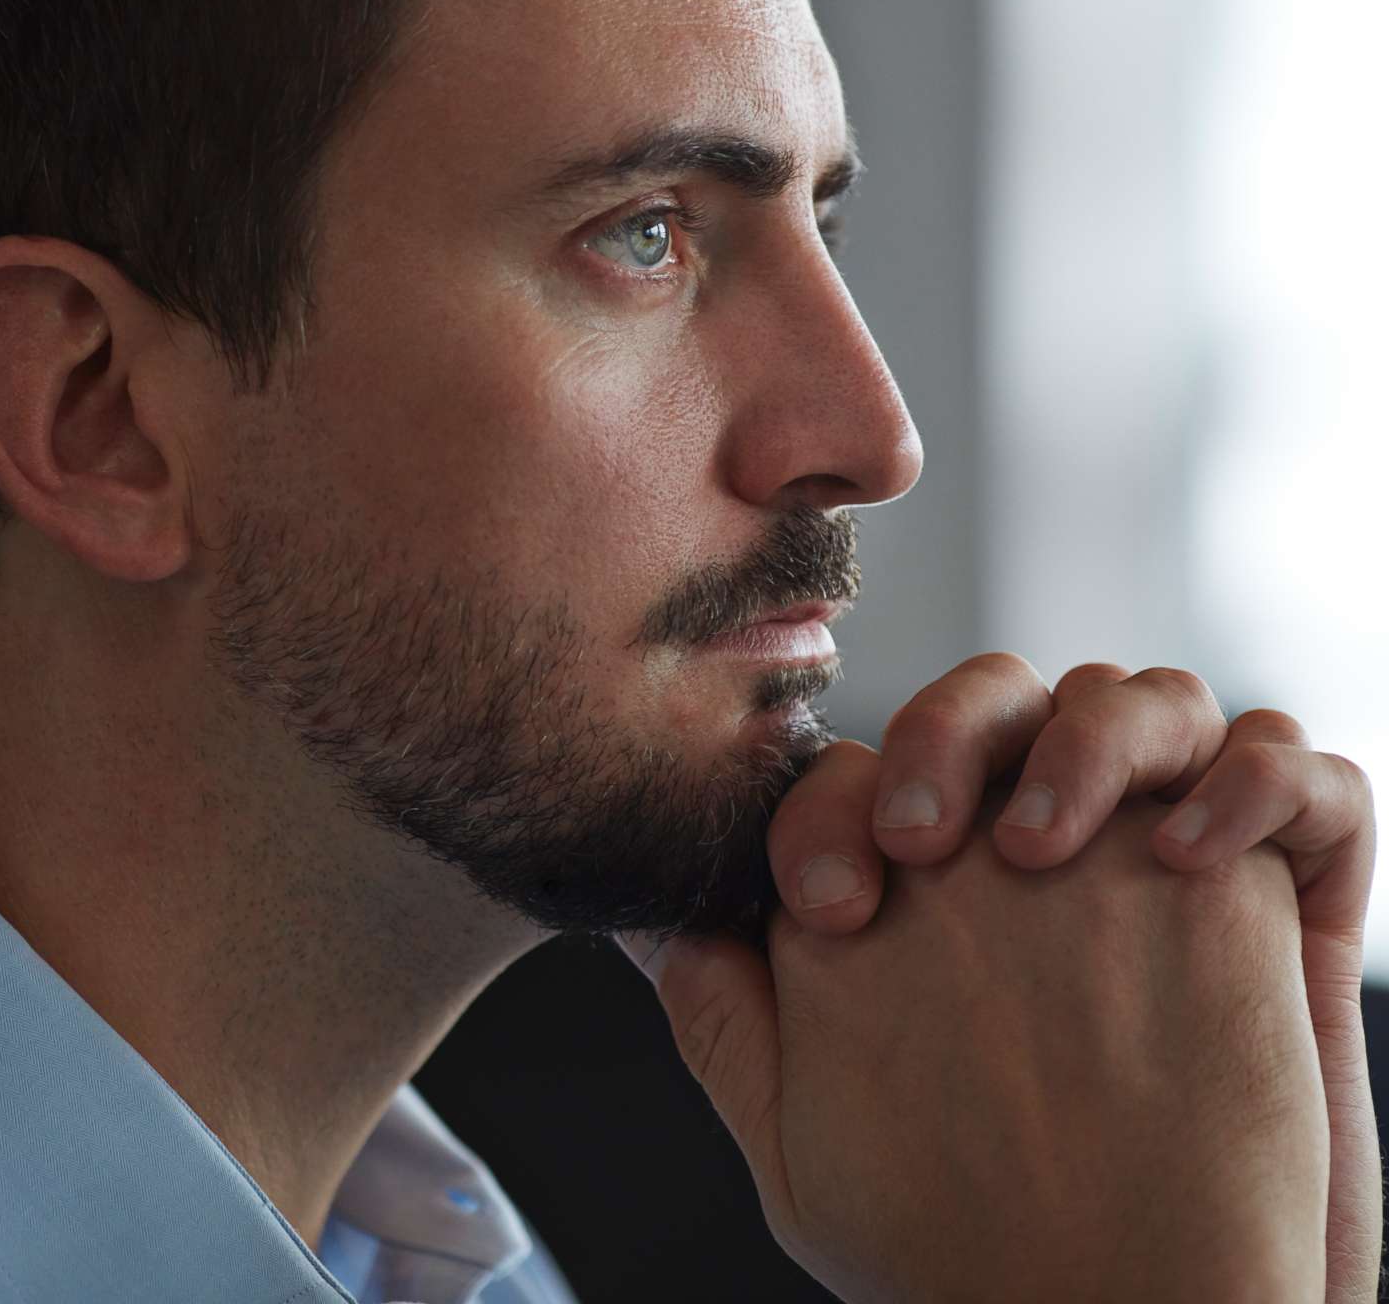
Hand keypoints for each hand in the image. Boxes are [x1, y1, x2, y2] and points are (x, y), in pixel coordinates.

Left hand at [757, 653, 1379, 1301]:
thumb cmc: (961, 1246)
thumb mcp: (807, 1141)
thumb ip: (729, 1015)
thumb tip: (651, 912)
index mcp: (925, 892)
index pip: (865, 776)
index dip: (831, 813)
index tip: (831, 906)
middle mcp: (1039, 856)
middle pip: (996, 701)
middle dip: (952, 735)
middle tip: (928, 842)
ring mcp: (1164, 861)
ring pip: (1143, 703)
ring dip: (1093, 740)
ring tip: (1043, 846)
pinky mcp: (1282, 894)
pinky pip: (1297, 773)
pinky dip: (1253, 781)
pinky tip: (1186, 859)